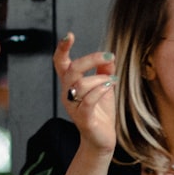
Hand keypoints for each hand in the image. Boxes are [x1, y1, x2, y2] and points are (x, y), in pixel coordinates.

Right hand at [55, 33, 116, 155]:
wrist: (102, 139)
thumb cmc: (101, 112)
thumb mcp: (105, 87)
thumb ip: (105, 71)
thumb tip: (110, 56)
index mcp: (71, 84)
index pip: (60, 63)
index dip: (62, 49)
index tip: (70, 35)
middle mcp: (68, 94)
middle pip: (71, 70)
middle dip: (90, 60)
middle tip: (109, 56)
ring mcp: (73, 107)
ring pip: (80, 85)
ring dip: (100, 78)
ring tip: (113, 79)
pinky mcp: (83, 119)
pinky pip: (88, 101)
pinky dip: (100, 91)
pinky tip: (109, 86)